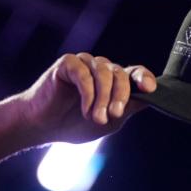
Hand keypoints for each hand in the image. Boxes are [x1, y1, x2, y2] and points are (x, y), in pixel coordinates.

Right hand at [17, 53, 157, 144]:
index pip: (134, 73)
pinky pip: (84, 74)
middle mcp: (100, 69)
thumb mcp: (107, 122)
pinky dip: (88, 94)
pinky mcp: (67, 63)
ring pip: (104, 73)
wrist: (41, 127)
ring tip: (96, 118)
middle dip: (120, 96)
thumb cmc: (72, 125)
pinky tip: (85, 110)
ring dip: (103, 98)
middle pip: (120, 74)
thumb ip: (125, 109)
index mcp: (112, 81)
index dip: (143, 77)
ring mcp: (84, 64)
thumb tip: (147, 99)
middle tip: (113, 115)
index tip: (149, 89)